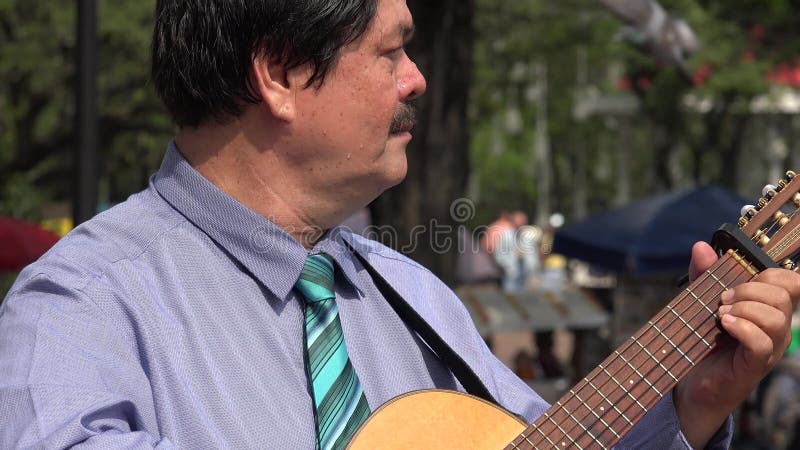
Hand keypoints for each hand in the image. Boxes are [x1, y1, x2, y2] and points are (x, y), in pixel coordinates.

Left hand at [674, 242, 799, 447]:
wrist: (691, 382)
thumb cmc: (701, 339)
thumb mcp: (701, 300)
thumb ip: (704, 274)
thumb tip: (701, 246)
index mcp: (768, 309)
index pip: (791, 282)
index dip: (771, 273)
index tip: (742, 279)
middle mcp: (775, 328)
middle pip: (783, 295)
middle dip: (749, 289)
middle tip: (723, 300)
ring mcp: (768, 348)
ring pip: (776, 317)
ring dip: (744, 308)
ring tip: (721, 315)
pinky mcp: (754, 365)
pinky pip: (762, 342)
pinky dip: (742, 327)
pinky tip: (724, 325)